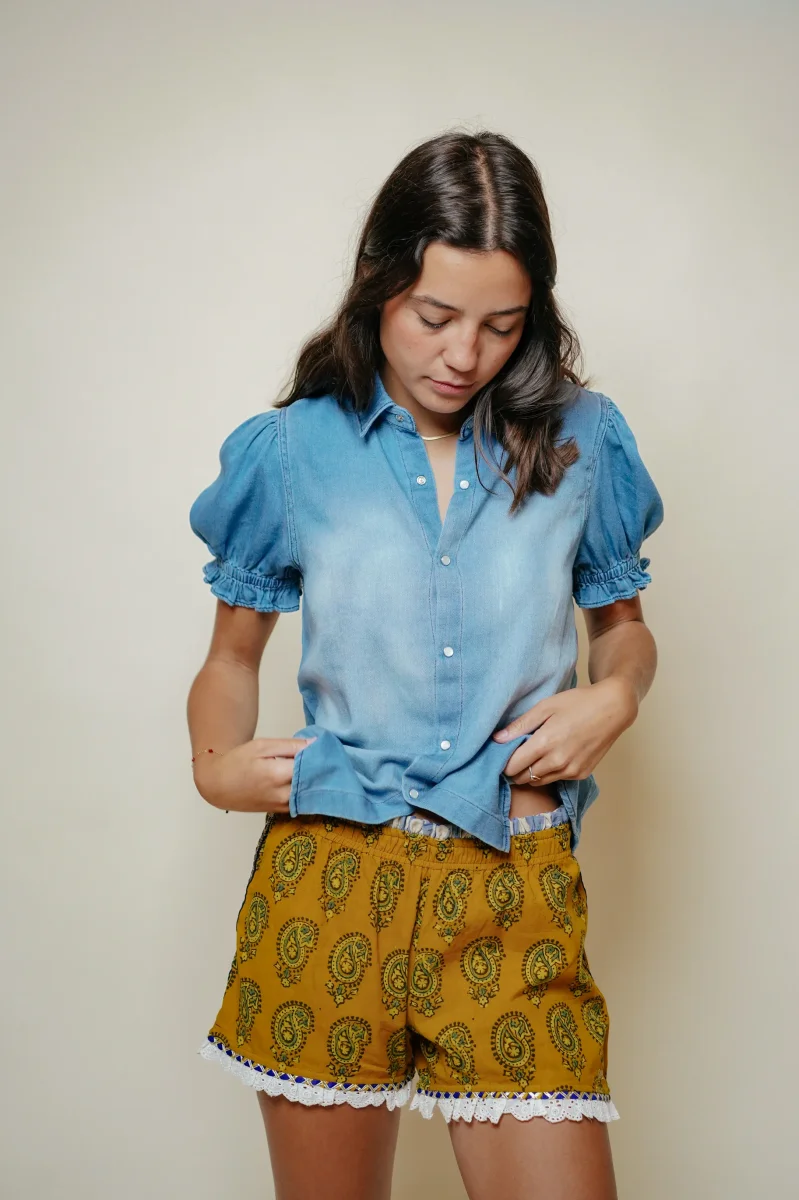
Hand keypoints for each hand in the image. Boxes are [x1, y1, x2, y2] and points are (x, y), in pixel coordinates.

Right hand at [192, 736, 316, 812]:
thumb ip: (290, 746)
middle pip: (315, 782)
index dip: (322, 756)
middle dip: (323, 769)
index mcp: (278, 774)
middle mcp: (283, 794)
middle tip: (329, 757)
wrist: (217, 786)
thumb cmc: (237, 762)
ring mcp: (282, 806)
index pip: (312, 765)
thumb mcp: (262, 746)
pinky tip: (309, 780)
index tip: (327, 748)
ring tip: (320, 767)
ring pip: (310, 794)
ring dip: (317, 782)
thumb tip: (315, 744)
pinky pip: (303, 802)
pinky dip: (308, 791)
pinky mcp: (281, 812)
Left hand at [493, 679, 637, 786]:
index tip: (502, 756)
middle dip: (515, 770)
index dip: (504, 763)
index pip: (513, 766)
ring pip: (539, 782)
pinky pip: (557, 779)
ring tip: (532, 757)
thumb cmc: (578, 703)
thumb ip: (520, 724)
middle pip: (524, 777)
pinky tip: (552, 757)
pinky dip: (549, 772)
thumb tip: (497, 739)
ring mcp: (571, 770)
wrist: (613, 708)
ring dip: (531, 774)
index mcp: (545, 743)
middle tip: (515, 757)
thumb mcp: (546, 706)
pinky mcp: (581, 774)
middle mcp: (558, 761)